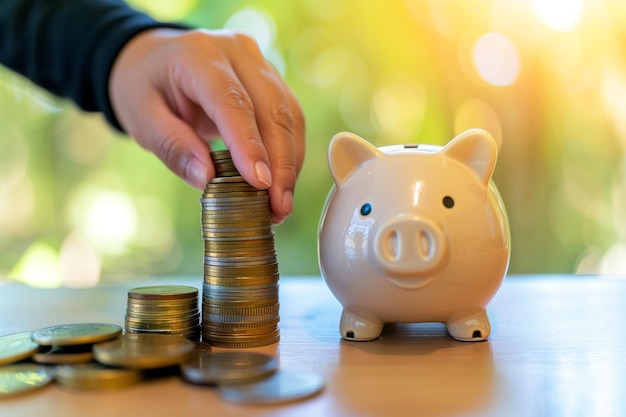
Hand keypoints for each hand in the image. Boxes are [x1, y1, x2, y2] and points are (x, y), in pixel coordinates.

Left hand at [108, 28, 304, 223]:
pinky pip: (290, 117)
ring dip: (289, 162)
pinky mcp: (271, 78)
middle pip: (271, 108)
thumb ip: (172, 146)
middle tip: (278, 207)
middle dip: (280, 162)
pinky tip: (281, 183)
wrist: (154, 61)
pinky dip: (289, 153)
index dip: (249, 144)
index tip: (260, 183)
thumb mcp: (142, 119)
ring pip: (288, 114)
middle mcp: (236, 52)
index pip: (232, 100)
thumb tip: (207, 179)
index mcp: (198, 55)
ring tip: (281, 203)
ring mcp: (258, 62)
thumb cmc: (145, 89)